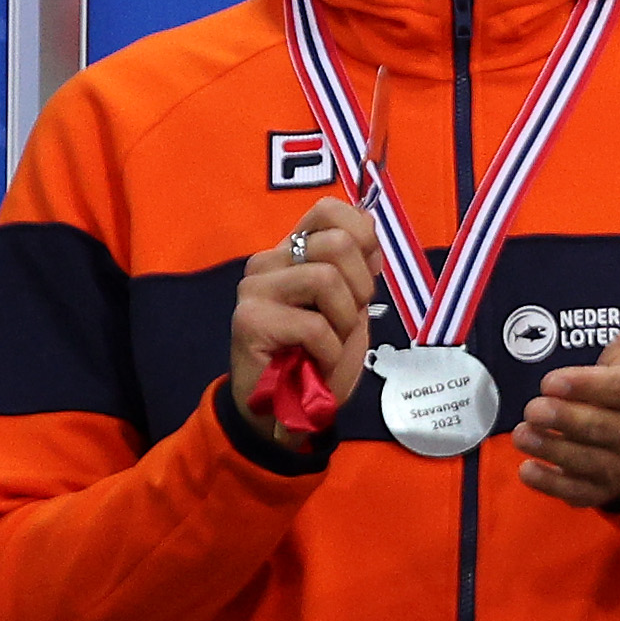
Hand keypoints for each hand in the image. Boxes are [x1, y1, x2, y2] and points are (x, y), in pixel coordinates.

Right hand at [228, 196, 377, 432]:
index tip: (366, 273)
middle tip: (346, 321)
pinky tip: (315, 362)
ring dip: (344, 321)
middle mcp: (270, 262)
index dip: (361, 235)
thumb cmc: (318, 357)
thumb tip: (370, 229)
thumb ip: (358, 270)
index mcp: (295, 253)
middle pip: (338, 243)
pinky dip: (329, 350)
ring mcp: (255, 288)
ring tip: (328, 342)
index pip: (327, 210)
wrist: (285, 410)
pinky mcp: (249, 320)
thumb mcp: (351, 309)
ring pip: (326, 278)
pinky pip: (314, 325)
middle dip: (361, 287)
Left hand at [514, 277, 619, 509]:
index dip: (584, 387)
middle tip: (532, 409)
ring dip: (550, 449)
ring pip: (584, 461)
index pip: (619, 392)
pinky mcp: (602, 488)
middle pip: (599, 429)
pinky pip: (578, 493)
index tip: (551, 380)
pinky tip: (529, 469)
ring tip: (522, 434)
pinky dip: (551, 485)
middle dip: (563, 420)